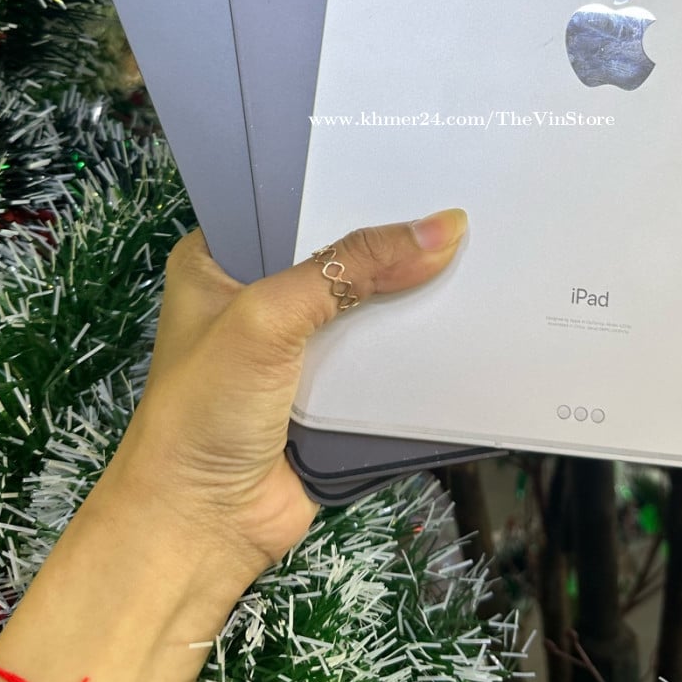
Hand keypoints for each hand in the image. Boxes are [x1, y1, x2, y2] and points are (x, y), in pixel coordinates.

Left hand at [108, 208, 467, 593]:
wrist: (200, 529)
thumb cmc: (206, 410)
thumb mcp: (269, 318)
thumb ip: (351, 268)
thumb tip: (445, 227)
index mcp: (219, 259)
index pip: (292, 201)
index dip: (346, 181)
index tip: (413, 153)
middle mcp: (258, 297)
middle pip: (338, 253)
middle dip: (390, 236)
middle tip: (461, 197)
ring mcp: (297, 349)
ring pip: (367, 304)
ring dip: (412, 289)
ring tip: (482, 241)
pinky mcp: (333, 394)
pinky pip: (383, 356)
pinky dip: (418, 343)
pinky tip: (472, 311)